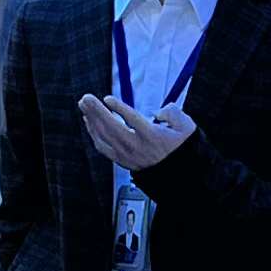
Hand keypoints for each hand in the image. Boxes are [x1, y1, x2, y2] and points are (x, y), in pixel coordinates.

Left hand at [78, 93, 196, 171]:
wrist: (176, 173)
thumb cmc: (180, 146)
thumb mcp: (186, 127)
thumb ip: (173, 113)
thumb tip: (159, 111)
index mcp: (152, 137)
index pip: (132, 121)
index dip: (119, 109)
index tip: (108, 98)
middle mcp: (137, 147)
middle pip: (112, 127)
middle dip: (97, 111)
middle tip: (86, 97)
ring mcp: (126, 155)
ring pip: (104, 137)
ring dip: (91, 119)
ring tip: (84, 104)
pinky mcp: (121, 160)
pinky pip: (102, 146)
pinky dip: (93, 133)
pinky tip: (89, 121)